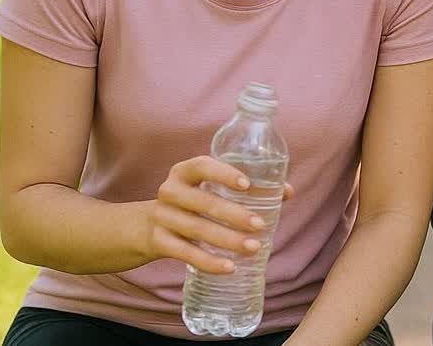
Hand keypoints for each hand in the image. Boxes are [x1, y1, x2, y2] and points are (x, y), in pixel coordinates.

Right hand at [141, 155, 294, 273]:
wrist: (145, 226)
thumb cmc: (193, 202)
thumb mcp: (209, 189)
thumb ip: (247, 188)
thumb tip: (287, 192)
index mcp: (184, 172)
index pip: (202, 166)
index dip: (223, 174)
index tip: (247, 185)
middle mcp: (170, 191)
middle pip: (203, 202)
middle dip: (234, 214)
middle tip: (260, 225)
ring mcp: (162, 217)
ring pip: (197, 229)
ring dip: (227, 240)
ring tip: (253, 248)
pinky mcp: (158, 242)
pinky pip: (185, 253)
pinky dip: (208, 261)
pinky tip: (230, 267)